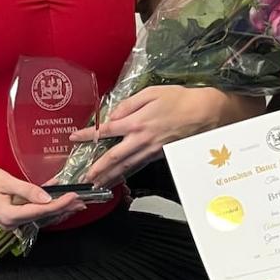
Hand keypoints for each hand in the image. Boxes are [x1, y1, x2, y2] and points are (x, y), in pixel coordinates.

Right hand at [0, 164, 84, 229]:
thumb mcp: (6, 181)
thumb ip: (28, 191)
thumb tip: (47, 198)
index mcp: (9, 216)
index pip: (41, 211)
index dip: (59, 204)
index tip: (73, 197)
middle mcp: (11, 224)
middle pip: (43, 217)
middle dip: (63, 208)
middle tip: (82, 202)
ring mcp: (10, 222)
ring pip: (39, 216)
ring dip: (57, 209)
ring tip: (75, 203)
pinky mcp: (11, 217)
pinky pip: (32, 213)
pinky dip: (45, 207)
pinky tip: (57, 201)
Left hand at [72, 86, 253, 184]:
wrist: (205, 113)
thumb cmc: (179, 99)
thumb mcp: (151, 93)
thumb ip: (128, 104)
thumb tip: (112, 115)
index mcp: (136, 122)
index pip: (106, 131)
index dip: (88, 135)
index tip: (74, 138)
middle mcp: (141, 140)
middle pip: (113, 158)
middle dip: (96, 170)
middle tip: (83, 179)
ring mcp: (150, 151)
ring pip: (125, 168)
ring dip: (109, 178)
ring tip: (96, 186)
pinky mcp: (159, 156)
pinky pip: (138, 167)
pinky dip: (126, 175)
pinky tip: (118, 180)